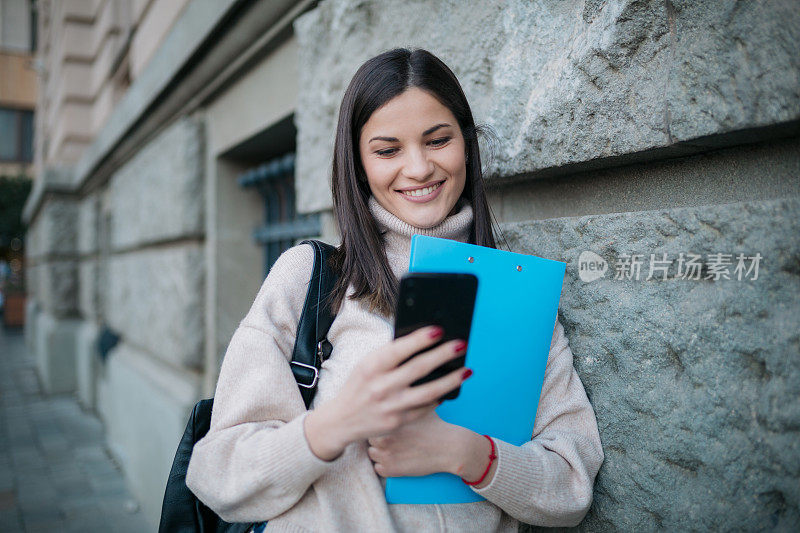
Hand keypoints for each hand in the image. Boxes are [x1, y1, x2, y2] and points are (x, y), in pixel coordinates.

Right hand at [304, 325, 470, 460]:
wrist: (341, 420)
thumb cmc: (359, 385)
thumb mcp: (366, 365)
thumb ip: (389, 356)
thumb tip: (423, 342)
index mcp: (371, 367)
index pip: (399, 349)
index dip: (420, 339)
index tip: (439, 329)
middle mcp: (381, 387)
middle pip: (419, 368)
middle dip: (444, 355)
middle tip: (462, 344)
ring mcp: (391, 406)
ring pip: (429, 392)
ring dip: (451, 380)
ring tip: (467, 370)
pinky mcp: (398, 422)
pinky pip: (425, 407)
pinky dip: (439, 397)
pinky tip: (450, 388)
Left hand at [367, 405, 455, 476]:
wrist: (449, 447)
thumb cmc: (435, 425)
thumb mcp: (418, 406)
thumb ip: (403, 399)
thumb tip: (397, 386)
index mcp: (388, 420)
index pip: (372, 421)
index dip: (380, 423)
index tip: (387, 424)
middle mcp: (384, 437)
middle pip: (370, 437)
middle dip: (379, 437)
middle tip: (394, 437)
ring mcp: (386, 455)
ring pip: (372, 453)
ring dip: (380, 452)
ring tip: (396, 448)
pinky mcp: (391, 470)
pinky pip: (378, 469)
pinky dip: (386, 466)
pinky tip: (397, 459)